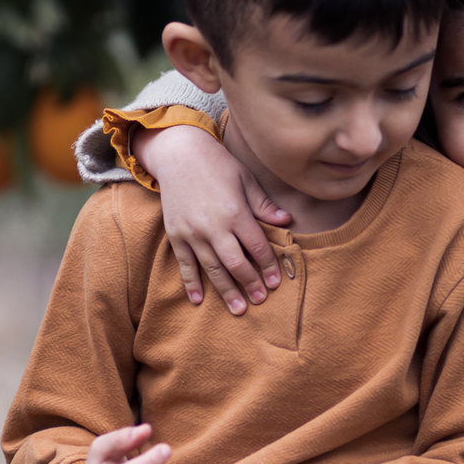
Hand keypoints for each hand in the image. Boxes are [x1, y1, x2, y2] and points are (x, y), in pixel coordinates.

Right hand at [133, 122, 292, 314]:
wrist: (179, 154)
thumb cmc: (218, 165)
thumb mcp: (245, 180)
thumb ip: (263, 205)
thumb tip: (287, 220)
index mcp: (235, 213)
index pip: (256, 247)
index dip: (268, 266)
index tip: (276, 282)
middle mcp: (214, 227)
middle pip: (236, 264)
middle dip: (250, 284)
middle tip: (260, 300)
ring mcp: (193, 232)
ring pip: (212, 268)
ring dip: (226, 291)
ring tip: (238, 309)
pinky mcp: (176, 234)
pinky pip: (185, 264)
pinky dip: (191, 282)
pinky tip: (198, 300)